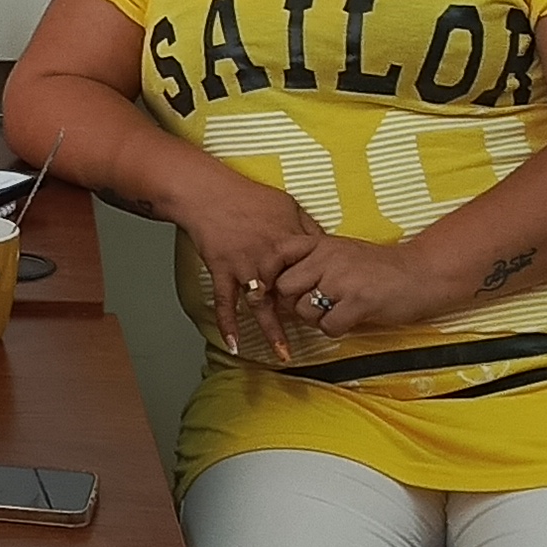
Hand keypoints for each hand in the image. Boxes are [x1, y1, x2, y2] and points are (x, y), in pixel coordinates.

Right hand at [185, 174, 328, 364]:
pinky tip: (235, 345)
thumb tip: (324, 242)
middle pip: (289, 294)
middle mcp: (267, 259)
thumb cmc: (248, 196)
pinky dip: (228, 325)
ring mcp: (243, 268)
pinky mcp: (222, 271)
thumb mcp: (287, 204)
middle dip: (301, 315)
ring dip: (271, 331)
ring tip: (283, 353)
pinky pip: (225, 303)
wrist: (210, 193)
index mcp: (286, 242)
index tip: (335, 303)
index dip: (323, 287)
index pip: (311, 270)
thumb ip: (306, 226)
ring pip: (260, 306)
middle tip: (316, 335)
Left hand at [265, 231, 439, 351]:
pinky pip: (328, 326)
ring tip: (337, 311)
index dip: (270, 274)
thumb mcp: (342, 253)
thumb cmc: (380, 268)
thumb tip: (277, 288)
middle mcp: (328, 258)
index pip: (278, 254)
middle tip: (315, 305)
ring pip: (303, 310)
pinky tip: (351, 320)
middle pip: (284, 287)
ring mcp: (343, 279)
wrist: (423, 273)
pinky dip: (337, 329)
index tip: (275, 289)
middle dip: (294, 303)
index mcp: (322, 244)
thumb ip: (312, 264)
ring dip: (316, 319)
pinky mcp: (359, 301)